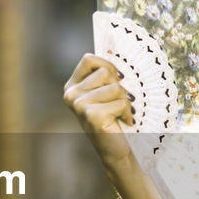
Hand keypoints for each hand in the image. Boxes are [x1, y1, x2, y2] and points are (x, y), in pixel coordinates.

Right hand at [62, 53, 134, 167]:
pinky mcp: (91, 115)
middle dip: (119, 86)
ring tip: (121, 114)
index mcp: (72, 86)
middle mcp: (71, 94)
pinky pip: (121, 102)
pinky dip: (127, 112)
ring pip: (115, 87)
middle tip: (118, 103)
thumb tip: (116, 47)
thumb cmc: (115, 119)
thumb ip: (106, 75)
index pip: (89, 59)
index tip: (118, 79)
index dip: (107, 65)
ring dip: (125, 101)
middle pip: (105, 72)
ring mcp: (79, 105)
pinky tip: (123, 122)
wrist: (116, 151)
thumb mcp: (107, 93)